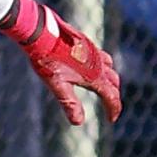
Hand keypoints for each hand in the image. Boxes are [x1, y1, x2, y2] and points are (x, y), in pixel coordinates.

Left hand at [2, 0, 122, 126]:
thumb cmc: (48, 60)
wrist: (42, 34)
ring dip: (110, 79)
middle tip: (110, 106)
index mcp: (94, 76)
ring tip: (104, 86)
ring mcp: (93, 51)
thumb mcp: (57, 85)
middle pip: (113, 82)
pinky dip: (103, 65)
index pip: (111, 96)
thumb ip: (69, 103)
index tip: (111, 119)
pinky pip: (101, 56)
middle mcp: (98, 63)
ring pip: (109, 67)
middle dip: (113, 95)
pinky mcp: (86, 43)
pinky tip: (92, 66)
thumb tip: (78, 123)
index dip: (113, 109)